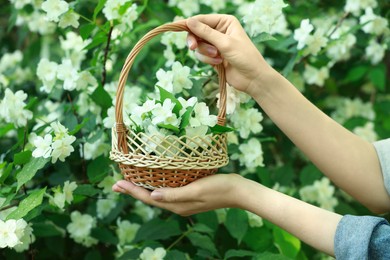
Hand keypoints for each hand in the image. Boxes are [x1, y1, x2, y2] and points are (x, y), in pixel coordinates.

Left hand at [112, 173, 244, 215]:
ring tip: (130, 182)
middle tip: (117, 184)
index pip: (149, 198)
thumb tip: (152, 196)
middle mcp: (177, 205)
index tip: (116, 184)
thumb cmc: (218, 188)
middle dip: (133, 191)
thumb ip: (174, 194)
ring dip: (143, 188)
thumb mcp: (195, 190)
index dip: (132, 191)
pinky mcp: (190, 193)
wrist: (238, 191)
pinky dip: (156, 185)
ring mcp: (184, 200)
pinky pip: (168, 191)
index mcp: (177, 205)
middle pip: (150, 198)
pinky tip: (155, 180)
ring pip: (158, 195)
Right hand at [186, 14, 273, 95]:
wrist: (253, 78)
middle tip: (192, 47)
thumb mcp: (225, 43)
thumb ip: (206, 32)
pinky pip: (201, 56)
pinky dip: (207, 60)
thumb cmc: (245, 57)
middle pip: (196, 32)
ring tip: (217, 57)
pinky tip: (219, 63)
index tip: (175, 26)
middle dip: (196, 41)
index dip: (188, 23)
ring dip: (205, 53)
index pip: (201, 19)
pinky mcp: (213, 57)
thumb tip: (189, 21)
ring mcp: (215, 44)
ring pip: (198, 45)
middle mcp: (219, 31)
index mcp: (225, 22)